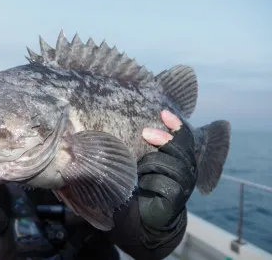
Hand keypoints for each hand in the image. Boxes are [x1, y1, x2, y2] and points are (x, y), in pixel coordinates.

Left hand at [138, 110, 196, 228]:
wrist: (148, 215)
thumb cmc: (148, 183)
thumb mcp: (151, 162)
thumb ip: (153, 148)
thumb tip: (143, 127)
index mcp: (184, 160)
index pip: (186, 139)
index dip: (177, 125)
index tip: (164, 112)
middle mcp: (189, 171)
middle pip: (180, 150)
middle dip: (163, 139)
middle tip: (145, 133)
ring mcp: (185, 186)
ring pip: (169, 166)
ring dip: (149, 165)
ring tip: (139, 171)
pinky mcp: (176, 198)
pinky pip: (161, 183)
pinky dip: (147, 182)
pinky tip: (142, 185)